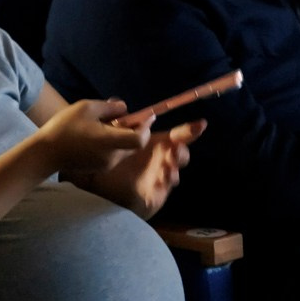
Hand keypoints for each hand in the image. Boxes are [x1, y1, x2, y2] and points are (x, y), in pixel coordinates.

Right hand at [34, 98, 147, 175]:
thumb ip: (109, 107)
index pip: (140, 139)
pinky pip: (115, 154)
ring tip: (107, 123)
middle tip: (124, 116)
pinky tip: (98, 135)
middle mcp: (112, 156)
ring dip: (123, 136)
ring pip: (125, 149)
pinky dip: (114, 144)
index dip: (145, 127)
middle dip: (134, 129)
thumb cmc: (64, 128)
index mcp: (110, 141)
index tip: (145, 116)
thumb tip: (125, 109)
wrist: (45, 153)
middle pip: (134, 144)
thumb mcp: (86, 108)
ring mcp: (107, 165)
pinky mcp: (100, 168)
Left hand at [73, 120, 204, 218]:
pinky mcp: (153, 198)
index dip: (190, 130)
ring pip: (174, 174)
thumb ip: (113, 122)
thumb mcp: (110, 139)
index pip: (178, 137)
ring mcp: (159, 180)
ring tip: (166, 166)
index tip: (201, 124)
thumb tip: (116, 102)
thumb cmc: (110, 159)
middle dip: (181, 152)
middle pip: (181, 155)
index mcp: (155, 145)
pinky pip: (162, 193)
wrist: (99, 186)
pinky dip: (161, 187)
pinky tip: (158, 181)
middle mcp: (161, 162)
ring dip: (172, 169)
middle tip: (174, 149)